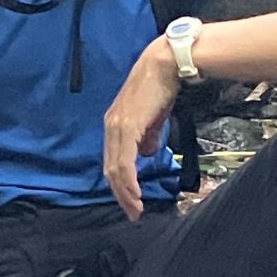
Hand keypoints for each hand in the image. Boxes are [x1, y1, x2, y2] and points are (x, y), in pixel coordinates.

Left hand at [102, 40, 180, 220]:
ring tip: (136, 208)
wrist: (166, 64)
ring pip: (116, 168)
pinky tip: (135, 193)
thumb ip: (149, 135)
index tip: (131, 200)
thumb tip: (148, 153)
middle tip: (133, 213)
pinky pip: (125, 161)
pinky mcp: (128, 127)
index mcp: (115, 124)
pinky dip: (129, 180)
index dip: (120, 183)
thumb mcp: (153, 116)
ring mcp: (117, 127)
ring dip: (125, 192)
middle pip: (110, 169)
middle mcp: (111, 126)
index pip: (113, 160)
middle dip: (121, 194)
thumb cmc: (161, 86)